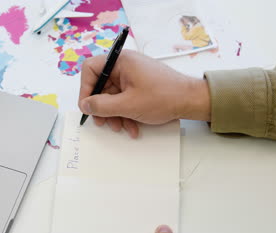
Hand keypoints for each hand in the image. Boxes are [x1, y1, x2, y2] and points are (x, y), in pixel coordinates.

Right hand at [78, 50, 209, 137]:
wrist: (191, 101)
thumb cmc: (164, 97)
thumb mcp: (128, 105)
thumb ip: (102, 106)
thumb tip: (85, 105)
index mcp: (121, 61)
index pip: (90, 69)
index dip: (85, 88)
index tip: (88, 106)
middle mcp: (125, 65)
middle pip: (101, 85)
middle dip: (102, 107)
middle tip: (102, 122)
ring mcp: (133, 76)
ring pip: (112, 96)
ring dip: (114, 114)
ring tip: (120, 127)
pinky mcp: (139, 86)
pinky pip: (124, 99)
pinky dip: (125, 113)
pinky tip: (131, 127)